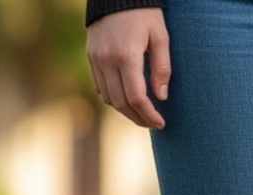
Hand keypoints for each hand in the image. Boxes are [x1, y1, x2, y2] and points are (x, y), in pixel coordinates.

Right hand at [86, 9, 170, 128]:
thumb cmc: (144, 12)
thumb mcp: (160, 36)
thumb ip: (162, 68)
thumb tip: (161, 97)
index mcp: (126, 55)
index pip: (136, 98)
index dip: (149, 115)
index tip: (161, 123)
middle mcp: (107, 59)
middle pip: (121, 103)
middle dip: (138, 118)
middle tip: (153, 123)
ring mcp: (96, 58)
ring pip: (109, 98)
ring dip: (125, 111)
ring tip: (142, 113)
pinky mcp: (90, 56)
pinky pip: (100, 86)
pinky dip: (114, 98)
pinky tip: (127, 99)